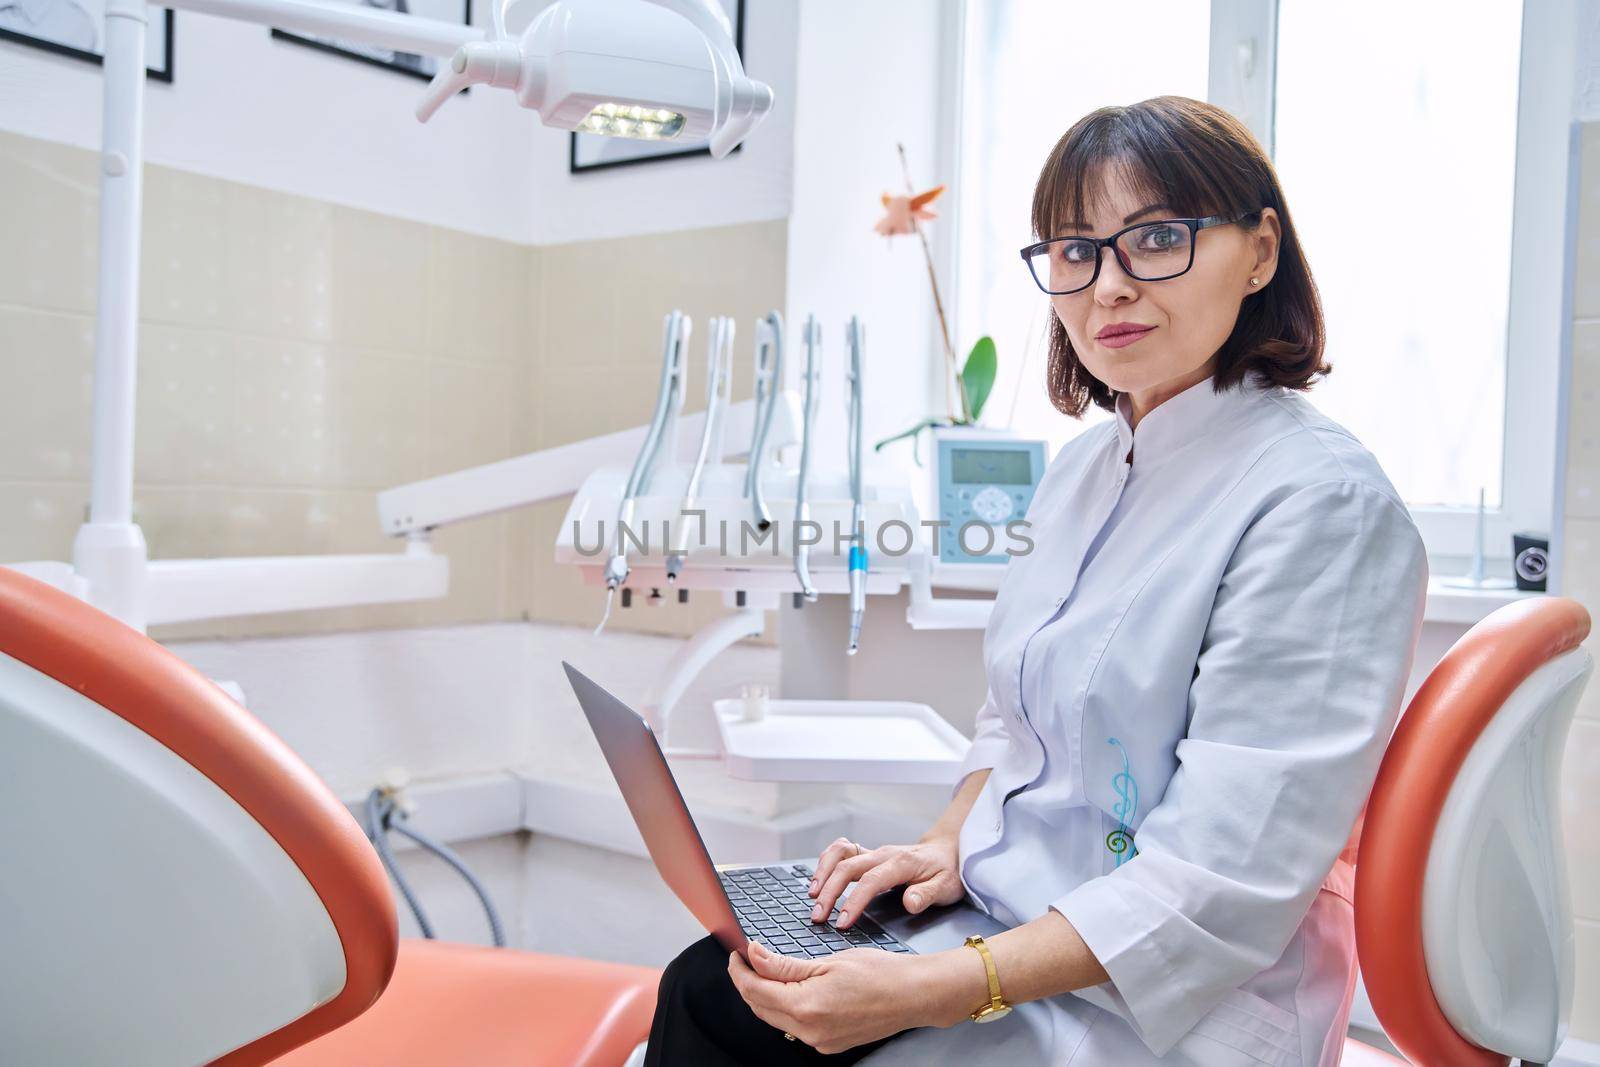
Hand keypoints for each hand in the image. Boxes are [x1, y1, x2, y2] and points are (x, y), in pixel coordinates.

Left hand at [728, 940, 939, 1052]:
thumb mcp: (827, 961)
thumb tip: (754, 956)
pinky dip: (784, 1008)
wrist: (912, 995)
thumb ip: (784, 965)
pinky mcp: (828, 1044)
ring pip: (775, 1019)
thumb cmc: (880, 974)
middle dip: (747, 983)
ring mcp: (819, 1042)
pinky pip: (794, 1027)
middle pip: (760, 1007)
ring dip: (763, 996)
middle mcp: (810, 1031)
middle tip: (745, 959)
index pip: (754, 990)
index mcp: (806, 1006)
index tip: (736, 953)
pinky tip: (788, 991)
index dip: (739, 970)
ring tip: (764, 971)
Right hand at [806, 835, 963, 929]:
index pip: (871, 881)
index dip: (854, 901)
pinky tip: (819, 878)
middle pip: (848, 866)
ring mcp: (874, 852)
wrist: (948, 851)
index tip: (842, 922)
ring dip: (822, 872)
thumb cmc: (946, 871)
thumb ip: (927, 894)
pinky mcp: (868, 854)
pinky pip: (841, 850)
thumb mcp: (946, 887)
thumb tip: (909, 902)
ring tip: (812, 895)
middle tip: (818, 916)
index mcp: (901, 863)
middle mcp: (883, 854)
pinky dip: (826, 861)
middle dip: (829, 891)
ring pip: (840, 853)